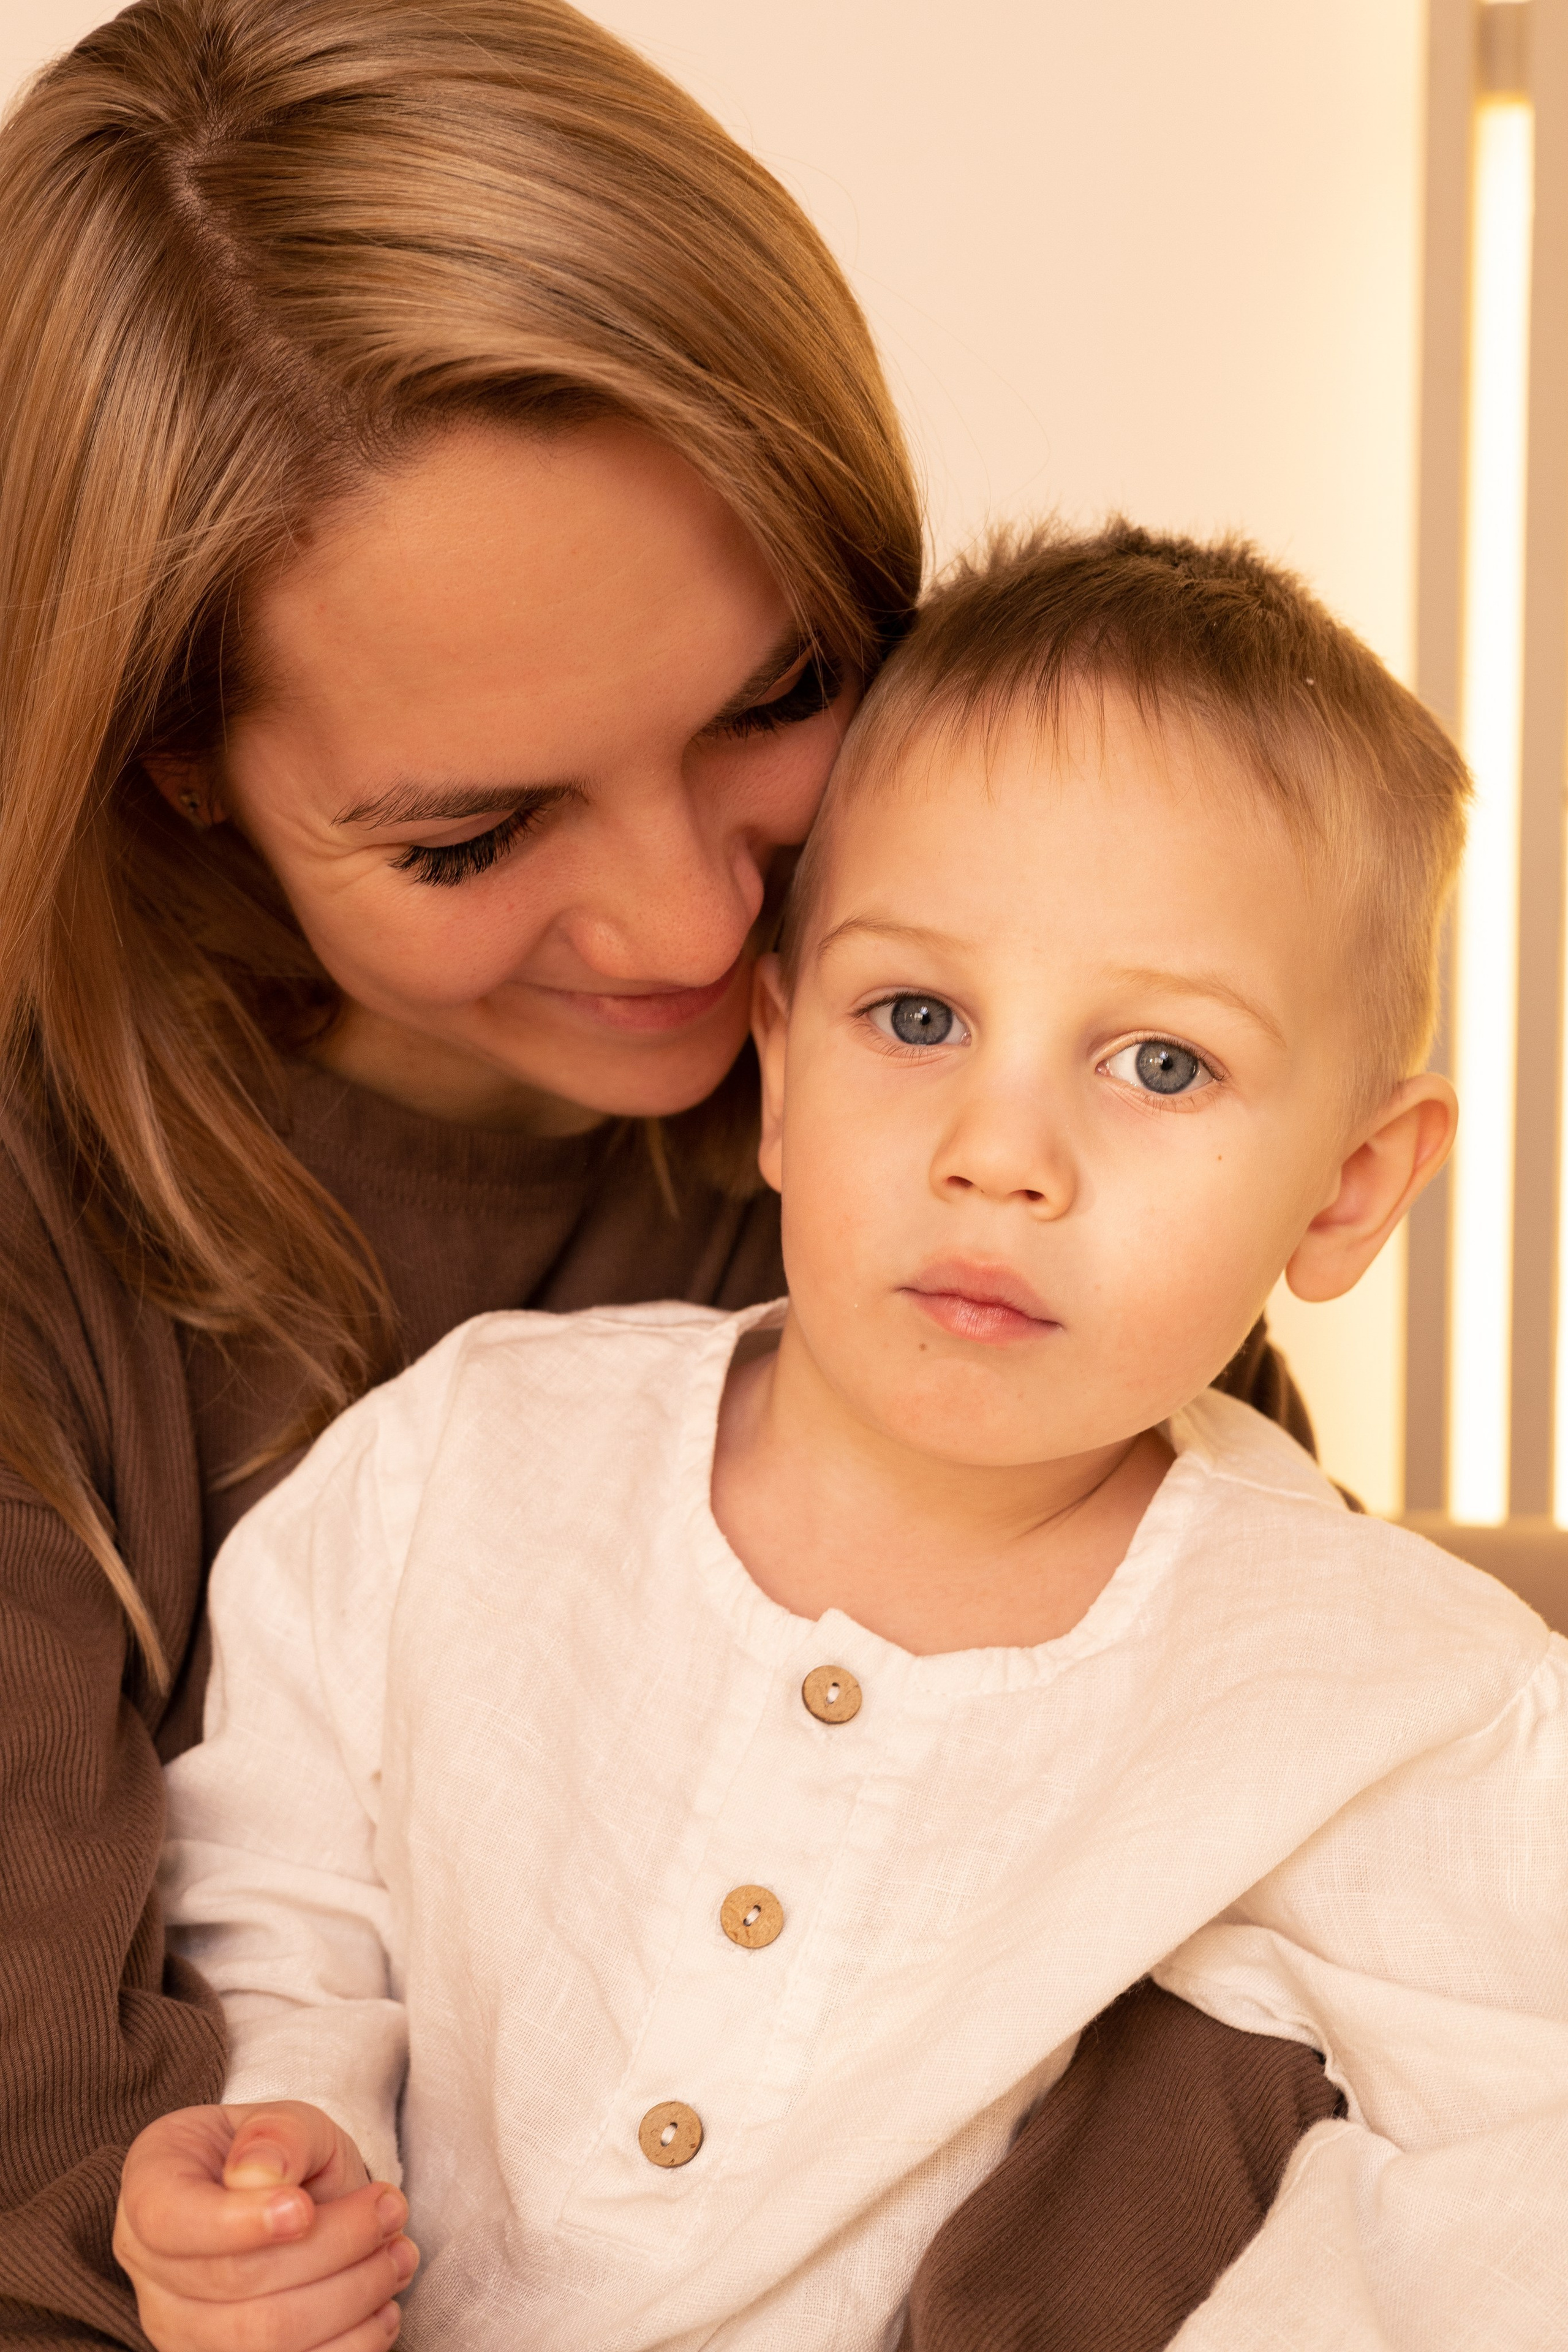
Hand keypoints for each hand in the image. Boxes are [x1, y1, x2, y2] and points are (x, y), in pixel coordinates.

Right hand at [115, 2101, 419, 2351]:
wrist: (288, 2200)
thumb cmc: (279, 2156)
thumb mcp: (286, 2120)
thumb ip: (276, 2134)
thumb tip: (260, 2175)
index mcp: (150, 2188)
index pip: (172, 2221)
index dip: (240, 2223)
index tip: (305, 2208)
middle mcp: (149, 2270)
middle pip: (233, 2283)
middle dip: (331, 2248)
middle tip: (391, 2210)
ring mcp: (178, 2331)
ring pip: (262, 2340)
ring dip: (349, 2299)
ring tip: (398, 2256)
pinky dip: (346, 2349)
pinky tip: (382, 2313)